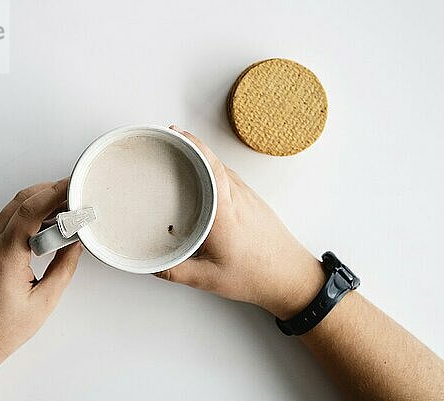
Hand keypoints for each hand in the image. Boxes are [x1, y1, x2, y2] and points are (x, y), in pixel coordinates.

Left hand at [0, 179, 81, 368]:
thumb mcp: (43, 302)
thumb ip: (63, 268)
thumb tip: (75, 244)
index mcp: (6, 255)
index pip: (31, 209)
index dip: (56, 191)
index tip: (75, 184)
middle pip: (22, 201)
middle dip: (50, 190)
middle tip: (75, 192)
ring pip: (13, 208)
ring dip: (40, 202)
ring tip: (66, 209)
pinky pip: (8, 222)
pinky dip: (29, 215)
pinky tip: (46, 225)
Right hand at [156, 126, 323, 318]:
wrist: (291, 277)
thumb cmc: (256, 275)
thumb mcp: (208, 279)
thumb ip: (175, 272)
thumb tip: (152, 265)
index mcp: (224, 212)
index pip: (209, 167)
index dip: (193, 146)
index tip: (176, 134)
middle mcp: (238, 198)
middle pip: (215, 161)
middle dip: (192, 146)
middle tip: (172, 140)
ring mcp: (249, 198)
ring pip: (224, 168)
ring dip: (205, 158)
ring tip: (184, 158)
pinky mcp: (255, 203)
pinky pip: (231, 179)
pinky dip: (215, 172)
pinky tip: (206, 181)